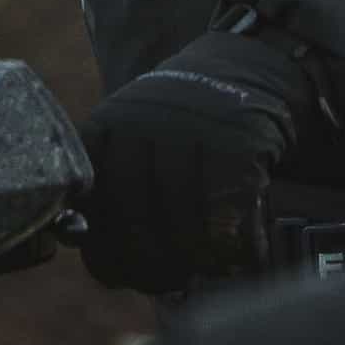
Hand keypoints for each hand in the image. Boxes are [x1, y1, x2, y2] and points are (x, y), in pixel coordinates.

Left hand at [75, 26, 321, 294]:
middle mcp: (139, 125)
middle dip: (159, 270)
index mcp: (103, 132)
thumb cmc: (186, 126)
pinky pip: (232, 215)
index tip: (134, 277)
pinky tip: (248, 253)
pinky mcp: (238, 136)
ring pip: (185, 229)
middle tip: (178, 280)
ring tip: (212, 268)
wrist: (250, 64)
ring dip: (202, 263)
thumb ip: (116, 199)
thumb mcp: (135, 145)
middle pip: (138, 229)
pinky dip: (242, 247)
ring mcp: (189, 128)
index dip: (113, 263)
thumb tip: (112, 273)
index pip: (94, 221)